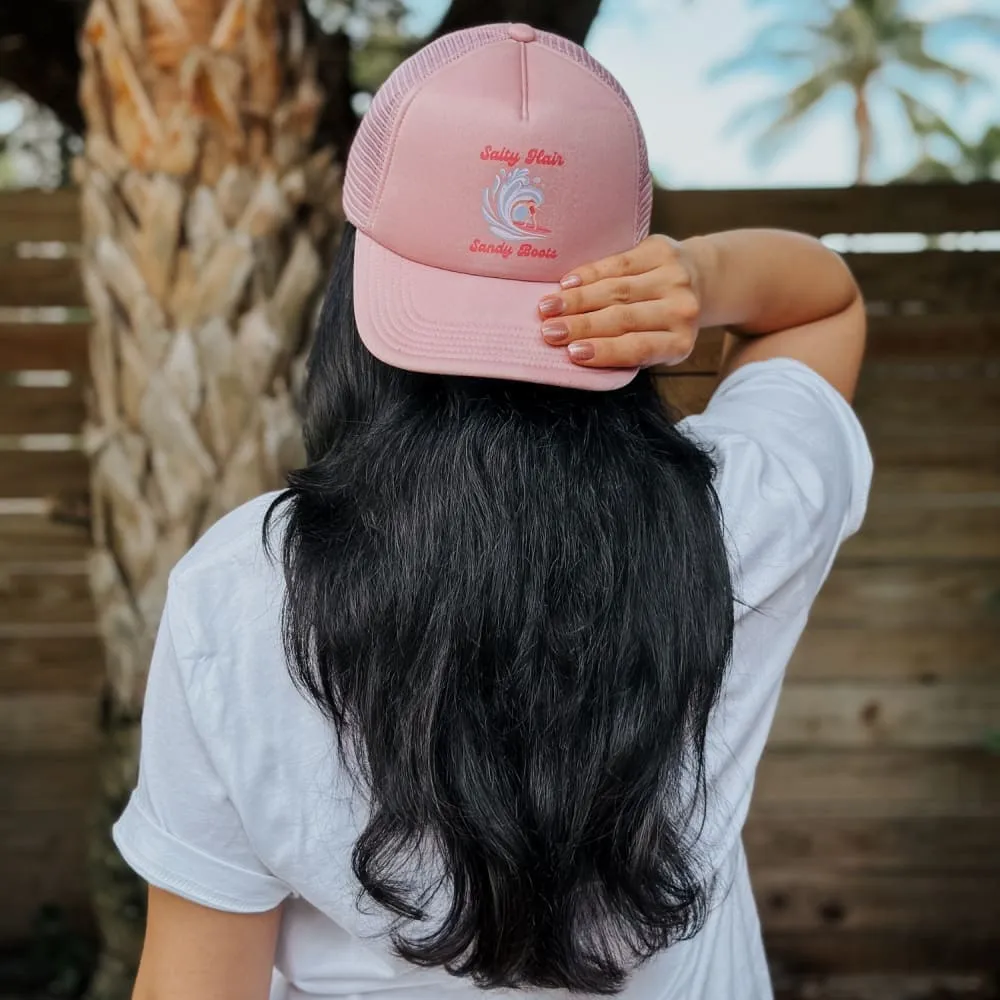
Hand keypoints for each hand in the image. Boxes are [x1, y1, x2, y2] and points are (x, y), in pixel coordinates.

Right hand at [537, 234, 701, 367]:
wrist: (701, 280)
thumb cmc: (664, 323)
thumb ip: (625, 351)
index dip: (605, 350)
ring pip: (617, 289)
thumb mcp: (654, 347)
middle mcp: (681, 310)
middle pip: (623, 318)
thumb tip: (574, 351)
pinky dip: (589, 274)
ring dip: (577, 299)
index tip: (572, 353)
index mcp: (679, 342)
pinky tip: (567, 283)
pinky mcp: (661, 250)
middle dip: (581, 325)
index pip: (638, 348)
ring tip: (548, 307)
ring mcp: (674, 277)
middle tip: (549, 331)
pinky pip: (618, 263)